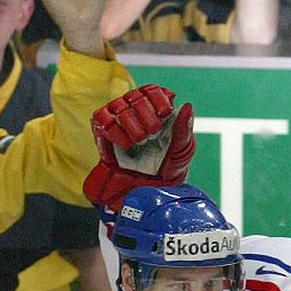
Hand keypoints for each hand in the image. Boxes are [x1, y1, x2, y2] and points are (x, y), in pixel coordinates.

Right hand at [83, 85, 195, 211]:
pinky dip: (114, 130)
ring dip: (130, 122)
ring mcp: (118, 124)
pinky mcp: (101, 135)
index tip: (164, 113)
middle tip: (150, 133)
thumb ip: (183, 133)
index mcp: (157, 116)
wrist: (137, 200)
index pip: (154, 90)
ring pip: (119, 105)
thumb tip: (188, 106)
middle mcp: (137, 116)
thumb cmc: (161, 179)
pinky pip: (102, 119)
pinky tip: (124, 144)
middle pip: (137, 95)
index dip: (158, 98)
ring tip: (137, 141)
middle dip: (145, 113)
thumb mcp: (178, 158)